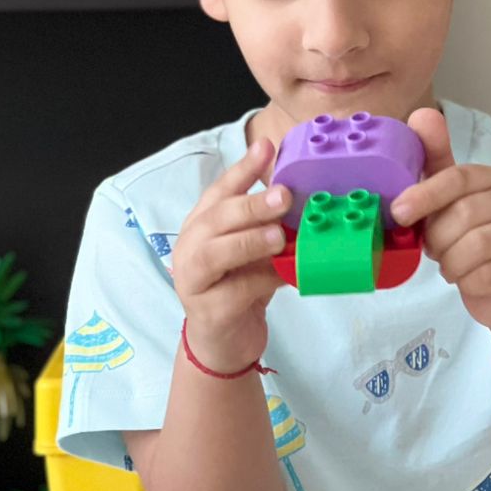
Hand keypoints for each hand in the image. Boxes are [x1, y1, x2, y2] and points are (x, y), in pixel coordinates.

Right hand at [170, 136, 291, 371]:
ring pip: (215, 253)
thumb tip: (300, 198)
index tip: (266, 146)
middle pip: (216, 218)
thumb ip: (263, 227)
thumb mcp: (250, 252)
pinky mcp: (208, 311)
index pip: (219, 190)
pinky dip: (262, 281)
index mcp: (201, 225)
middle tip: (285, 196)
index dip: (242, 168)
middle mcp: (190, 247)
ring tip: (279, 237)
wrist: (223, 344)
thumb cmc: (238, 289)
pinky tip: (285, 276)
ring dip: (249, 241)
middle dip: (251, 205)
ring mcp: (193, 280)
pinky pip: (236, 290)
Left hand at [391, 107, 490, 333]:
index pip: (459, 177)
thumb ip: (436, 164)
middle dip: (437, 238)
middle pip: (463, 215)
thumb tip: (421, 114)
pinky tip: (467, 278)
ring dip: (450, 262)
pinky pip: (485, 275)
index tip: (399, 212)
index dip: (425, 193)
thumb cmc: (473, 242)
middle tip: (434, 249)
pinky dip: (466, 280)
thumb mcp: (451, 202)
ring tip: (451, 265)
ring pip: (474, 247)